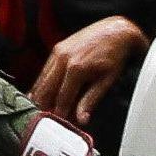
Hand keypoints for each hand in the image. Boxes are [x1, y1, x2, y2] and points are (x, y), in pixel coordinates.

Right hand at [28, 15, 148, 127]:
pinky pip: (45, 70)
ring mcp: (58, 52)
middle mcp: (63, 59)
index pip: (61, 99)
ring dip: (40, 96)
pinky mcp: (57, 48)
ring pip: (41, 80)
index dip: (58, 114)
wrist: (116, 30)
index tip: (56, 125)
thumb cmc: (115, 55)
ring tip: (39, 110)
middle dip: (43, 107)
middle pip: (46, 90)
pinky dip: (42, 83)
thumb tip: (81, 119)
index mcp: (76, 69)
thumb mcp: (106, 81)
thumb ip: (91, 100)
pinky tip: (41, 94)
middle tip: (42, 121)